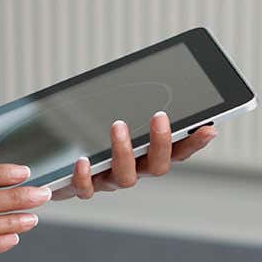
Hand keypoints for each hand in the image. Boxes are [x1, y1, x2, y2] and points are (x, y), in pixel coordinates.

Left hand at [51, 111, 217, 199]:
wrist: (52, 164)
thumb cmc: (87, 135)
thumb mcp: (112, 112)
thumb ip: (133, 100)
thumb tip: (152, 72)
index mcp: (145, 155)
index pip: (179, 152)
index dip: (195, 143)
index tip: (209, 128)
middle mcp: (133, 171)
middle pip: (157, 167)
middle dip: (161, 143)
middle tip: (160, 116)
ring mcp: (108, 181)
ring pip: (125, 177)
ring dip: (124, 151)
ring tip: (118, 125)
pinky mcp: (81, 188)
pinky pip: (87, 189)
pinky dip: (85, 176)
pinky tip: (83, 160)